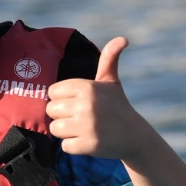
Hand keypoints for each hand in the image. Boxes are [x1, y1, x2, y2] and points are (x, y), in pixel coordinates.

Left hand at [45, 36, 152, 159]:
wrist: (135, 136)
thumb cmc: (118, 106)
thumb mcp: (112, 82)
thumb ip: (109, 59)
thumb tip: (122, 39)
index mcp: (87, 87)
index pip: (53, 91)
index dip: (62, 99)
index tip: (76, 102)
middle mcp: (86, 104)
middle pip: (51, 110)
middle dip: (62, 116)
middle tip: (80, 117)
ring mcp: (87, 126)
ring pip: (55, 129)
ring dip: (66, 132)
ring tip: (82, 129)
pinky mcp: (89, 145)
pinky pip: (65, 146)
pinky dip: (74, 146)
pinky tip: (87, 140)